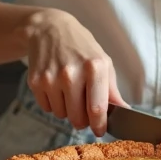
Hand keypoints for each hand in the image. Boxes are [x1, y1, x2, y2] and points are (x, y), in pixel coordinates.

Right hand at [24, 9, 128, 136]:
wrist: (49, 29)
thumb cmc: (81, 46)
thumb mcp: (102, 61)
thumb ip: (112, 90)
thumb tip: (124, 111)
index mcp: (94, 67)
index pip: (97, 109)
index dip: (99, 125)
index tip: (99, 130)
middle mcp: (71, 73)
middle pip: (77, 118)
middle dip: (82, 119)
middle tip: (83, 108)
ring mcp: (51, 78)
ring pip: (61, 115)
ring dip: (66, 109)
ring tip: (68, 89)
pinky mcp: (35, 82)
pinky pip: (46, 108)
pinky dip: (52, 103)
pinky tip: (55, 86)